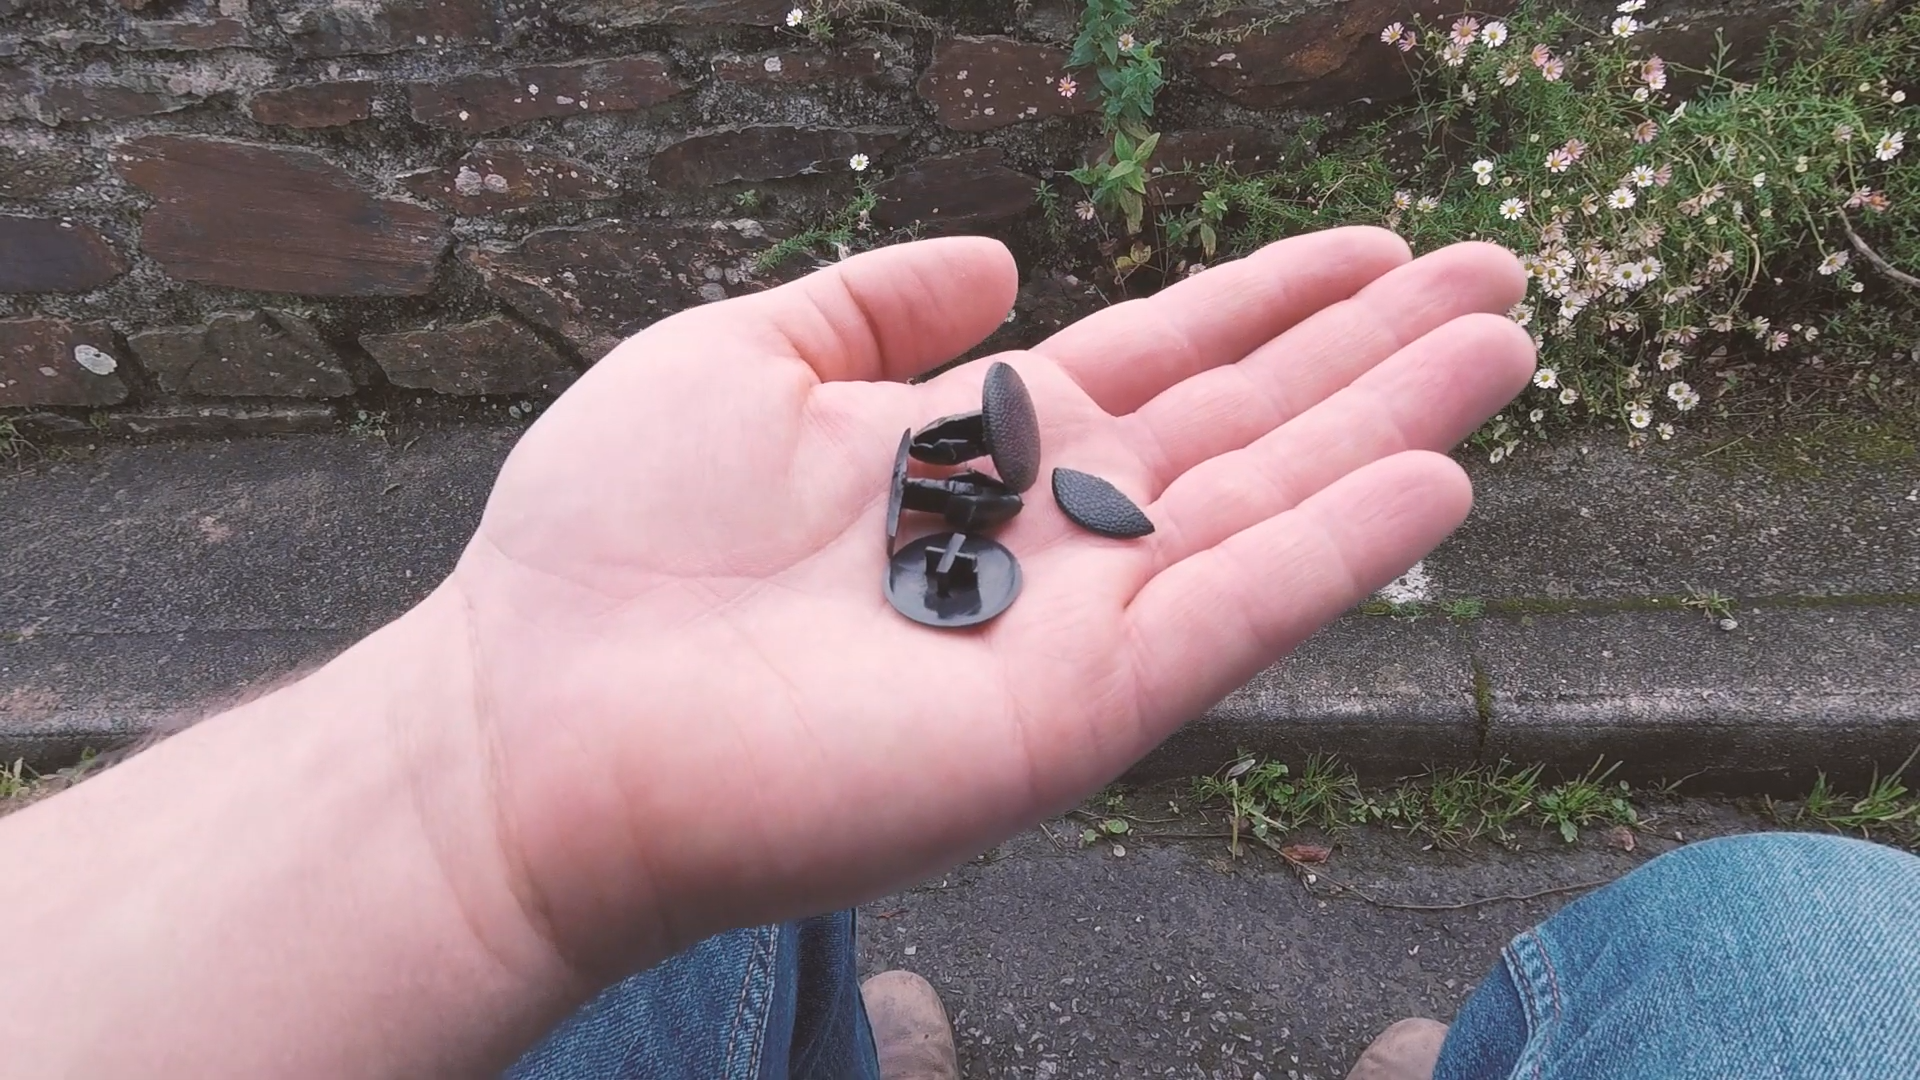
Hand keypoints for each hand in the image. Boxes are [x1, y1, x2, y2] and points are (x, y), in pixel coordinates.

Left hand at [429, 229, 1529, 975]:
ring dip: (1393, 428)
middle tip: (1500, 274)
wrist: (540, 722)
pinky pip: (1232, 621)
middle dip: (1373, 348)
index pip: (1160, 357)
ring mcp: (1069, 625)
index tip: (1373, 240)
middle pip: (1245, 423)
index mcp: (973, 446)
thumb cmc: (609, 540)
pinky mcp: (1071, 714)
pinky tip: (1434, 483)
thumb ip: (872, 304)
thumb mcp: (738, 355)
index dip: (1270, 298)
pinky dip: (1338, 554)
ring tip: (1505, 347)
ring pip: (1269, 508)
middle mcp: (1044, 534)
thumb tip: (996, 258)